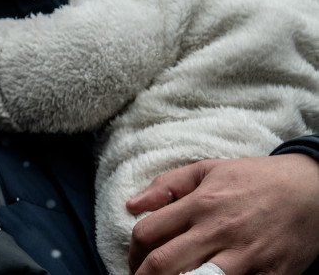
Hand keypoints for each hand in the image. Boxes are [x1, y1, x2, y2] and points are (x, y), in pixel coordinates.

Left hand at [127, 154, 318, 274]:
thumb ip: (167, 185)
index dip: (133, 250)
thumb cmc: (255, 179)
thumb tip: (131, 204)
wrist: (310, 190)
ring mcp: (245, 256)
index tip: (135, 258)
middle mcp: (218, 231)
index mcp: (199, 204)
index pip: (148, 232)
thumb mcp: (208, 169)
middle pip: (163, 263)